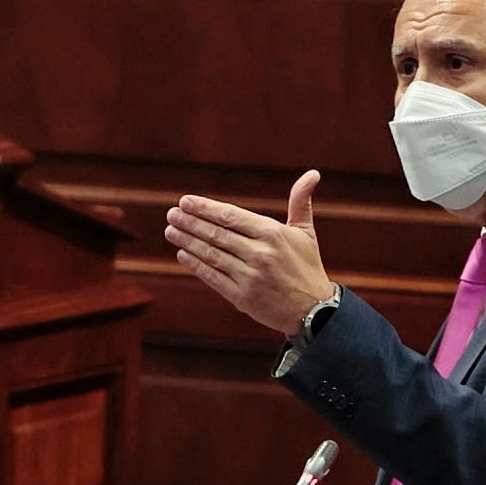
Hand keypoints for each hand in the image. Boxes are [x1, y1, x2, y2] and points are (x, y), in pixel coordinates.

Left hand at [165, 170, 333, 335]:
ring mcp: (249, 277)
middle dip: (190, 223)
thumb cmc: (307, 267)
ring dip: (188, 242)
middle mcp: (260, 254)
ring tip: (171, 231)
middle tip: (171, 213)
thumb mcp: (306, 232)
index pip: (231, 216)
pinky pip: (213, 277)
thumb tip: (313, 173)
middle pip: (217, 234)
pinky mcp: (242, 297)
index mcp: (273, 234)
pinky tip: (183, 255)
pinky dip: (196, 265)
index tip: (185, 201)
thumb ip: (301, 202)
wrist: (314, 311)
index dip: (205, 208)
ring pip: (211, 255)